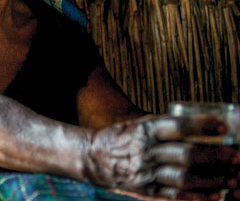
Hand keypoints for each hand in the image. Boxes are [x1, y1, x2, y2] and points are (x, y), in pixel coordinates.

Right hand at [84, 115, 239, 199]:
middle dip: (215, 157)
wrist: (92, 157)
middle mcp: (146, 150)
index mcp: (145, 129)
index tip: (222, 128)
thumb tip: (199, 125)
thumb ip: (163, 126)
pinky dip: (197, 196)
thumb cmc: (120, 137)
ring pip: (184, 177)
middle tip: (235, 157)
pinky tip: (214, 195)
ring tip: (230, 178)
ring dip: (211, 179)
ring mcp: (146, 172)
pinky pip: (175, 195)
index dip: (201, 126)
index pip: (178, 126)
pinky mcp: (146, 190)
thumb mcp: (137, 124)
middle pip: (186, 154)